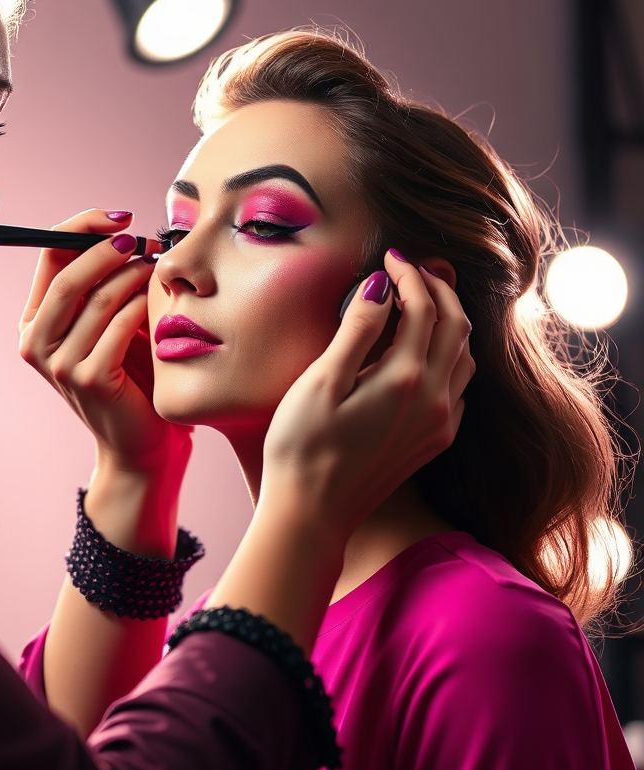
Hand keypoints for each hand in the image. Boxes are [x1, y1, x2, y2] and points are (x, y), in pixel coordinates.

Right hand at [19, 210, 191, 482]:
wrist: (143, 442)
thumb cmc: (133, 375)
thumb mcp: (111, 320)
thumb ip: (106, 282)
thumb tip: (127, 229)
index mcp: (35, 320)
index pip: (49, 254)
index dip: (84, 227)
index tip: (123, 217)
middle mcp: (35, 342)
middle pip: (66, 274)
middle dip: (109, 249)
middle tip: (144, 240)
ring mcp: (58, 364)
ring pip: (95, 299)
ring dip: (132, 276)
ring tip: (158, 270)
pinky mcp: (87, 379)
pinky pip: (117, 327)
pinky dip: (141, 306)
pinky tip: (158, 302)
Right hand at [260, 251, 474, 538]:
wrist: (313, 513)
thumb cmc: (303, 448)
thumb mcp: (321, 382)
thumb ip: (357, 331)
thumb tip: (381, 286)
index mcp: (406, 380)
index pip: (424, 308)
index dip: (409, 275)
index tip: (389, 256)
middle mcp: (435, 400)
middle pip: (456, 326)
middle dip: (437, 289)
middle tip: (411, 268)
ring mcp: (439, 424)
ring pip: (465, 355)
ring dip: (449, 320)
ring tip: (421, 300)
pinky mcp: (434, 441)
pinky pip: (460, 386)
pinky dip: (450, 354)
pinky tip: (423, 352)